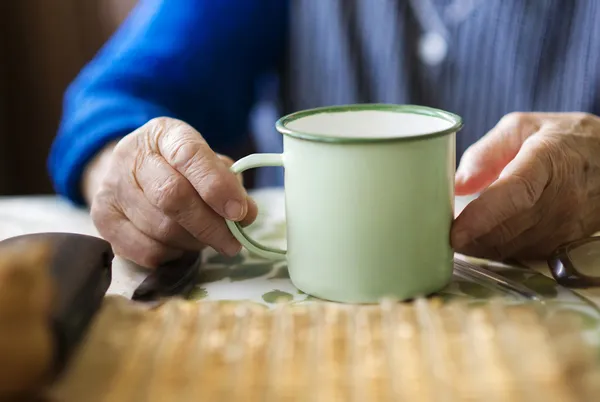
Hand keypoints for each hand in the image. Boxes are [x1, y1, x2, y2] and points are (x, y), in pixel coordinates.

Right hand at [88, 117, 256, 267]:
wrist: (130, 172)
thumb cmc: (179, 168)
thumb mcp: (207, 163)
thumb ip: (229, 184)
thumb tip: (245, 215)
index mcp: (163, 134)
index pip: (190, 156)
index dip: (217, 187)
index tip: (240, 212)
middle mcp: (131, 156)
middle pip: (172, 196)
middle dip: (210, 225)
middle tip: (232, 242)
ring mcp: (111, 188)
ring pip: (161, 229)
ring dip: (193, 242)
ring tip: (205, 239)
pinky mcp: (102, 219)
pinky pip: (145, 250)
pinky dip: (171, 254)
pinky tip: (179, 245)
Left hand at [451, 112, 599, 259]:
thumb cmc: (562, 138)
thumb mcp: (521, 127)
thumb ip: (485, 152)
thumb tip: (457, 184)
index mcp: (548, 160)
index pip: (515, 194)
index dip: (483, 216)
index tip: (454, 232)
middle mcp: (562, 197)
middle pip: (510, 228)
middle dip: (471, 238)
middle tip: (439, 236)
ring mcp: (567, 223)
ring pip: (515, 246)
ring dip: (481, 247)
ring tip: (457, 237)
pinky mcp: (566, 241)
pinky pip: (525, 253)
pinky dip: (499, 250)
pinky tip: (482, 240)